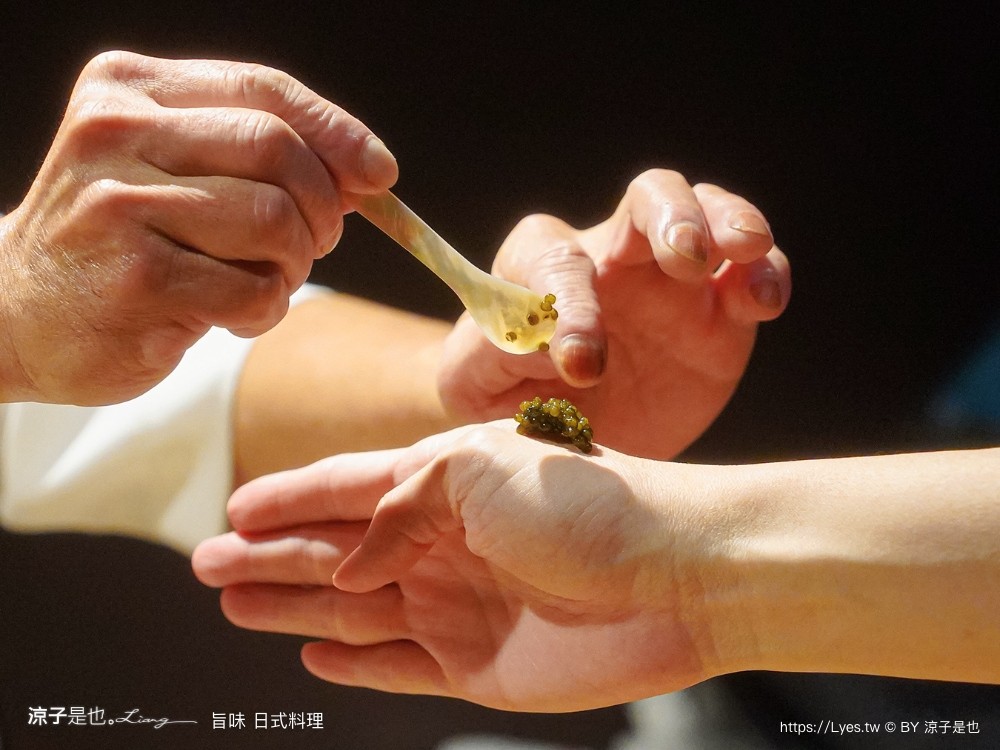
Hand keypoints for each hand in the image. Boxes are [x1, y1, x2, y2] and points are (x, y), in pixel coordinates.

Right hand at [0, 51, 396, 404]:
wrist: (18, 312)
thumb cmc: (118, 238)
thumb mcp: (171, 168)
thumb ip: (256, 154)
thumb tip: (368, 169)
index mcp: (129, 89)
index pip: (264, 90)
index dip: (337, 132)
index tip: (380, 173)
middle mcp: (116, 134)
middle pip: (278, 152)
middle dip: (322, 206)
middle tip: (313, 242)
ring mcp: (120, 207)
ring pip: (274, 222)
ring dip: (293, 263)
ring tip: (262, 278)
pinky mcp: (136, 281)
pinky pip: (255, 289)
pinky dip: (266, 308)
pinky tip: (229, 312)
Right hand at [193, 423, 727, 711]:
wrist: (674, 574)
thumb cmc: (585, 504)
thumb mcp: (474, 469)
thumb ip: (397, 509)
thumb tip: (350, 564)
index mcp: (442, 481)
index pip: (346, 488)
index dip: (289, 498)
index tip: (235, 506)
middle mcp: (442, 543)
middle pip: (335, 552)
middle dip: (271, 555)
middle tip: (206, 561)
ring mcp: (455, 604)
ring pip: (350, 610)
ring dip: (292, 605)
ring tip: (233, 602)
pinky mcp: (474, 663)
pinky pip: (396, 665)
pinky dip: (353, 662)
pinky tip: (313, 651)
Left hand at [439, 170, 789, 457]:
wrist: (568, 431)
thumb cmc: (509, 399)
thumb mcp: (478, 387)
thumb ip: (483, 359)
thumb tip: (516, 340)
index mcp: (542, 268)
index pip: (557, 262)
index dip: (571, 303)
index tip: (582, 365)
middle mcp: (612, 256)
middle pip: (646, 198)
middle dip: (669, 217)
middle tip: (684, 259)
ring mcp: (673, 278)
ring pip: (708, 211)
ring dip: (729, 220)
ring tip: (744, 252)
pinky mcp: (720, 312)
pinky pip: (752, 272)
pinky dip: (767, 274)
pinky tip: (765, 302)